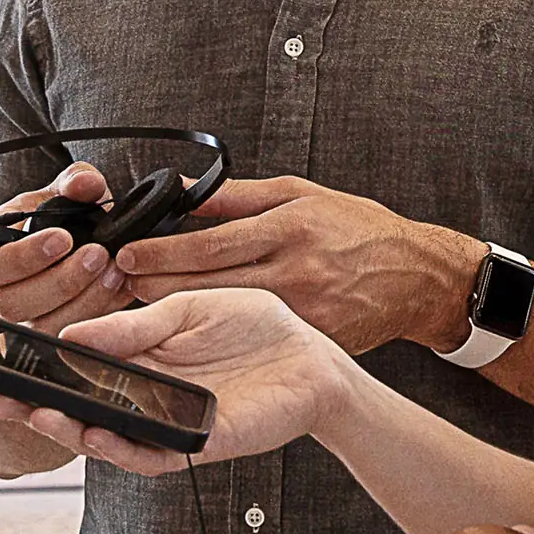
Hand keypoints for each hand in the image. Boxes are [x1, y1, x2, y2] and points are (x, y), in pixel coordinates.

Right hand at [0, 163, 135, 331]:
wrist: (79, 246)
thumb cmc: (61, 220)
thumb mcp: (65, 193)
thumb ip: (74, 182)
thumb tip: (85, 183)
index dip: (24, 256)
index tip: (63, 238)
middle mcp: (1, 294)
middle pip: (15, 303)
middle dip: (61, 280)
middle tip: (97, 254)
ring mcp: (25, 321)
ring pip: (44, 326)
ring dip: (84, 299)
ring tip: (115, 270)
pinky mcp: (53, 337)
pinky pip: (71, 338)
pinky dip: (100, 313)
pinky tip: (121, 289)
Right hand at [0, 288, 348, 475]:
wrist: (315, 358)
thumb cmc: (259, 327)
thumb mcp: (192, 306)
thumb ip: (137, 325)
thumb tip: (74, 335)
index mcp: (143, 353)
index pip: (81, 364)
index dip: (42, 366)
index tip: (0, 360)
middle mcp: (147, 392)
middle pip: (81, 404)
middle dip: (36, 405)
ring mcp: (167, 421)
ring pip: (107, 434)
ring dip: (70, 428)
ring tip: (38, 415)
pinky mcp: (194, 444)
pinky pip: (149, 453)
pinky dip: (120, 447)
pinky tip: (96, 436)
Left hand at [114, 176, 481, 354]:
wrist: (417, 276)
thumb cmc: (359, 229)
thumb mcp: (301, 194)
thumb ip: (240, 196)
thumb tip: (186, 192)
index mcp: (289, 229)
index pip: (211, 244)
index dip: (163, 252)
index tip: (128, 255)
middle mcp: (293, 271)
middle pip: (208, 285)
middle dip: (155, 287)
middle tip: (116, 285)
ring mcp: (302, 311)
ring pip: (224, 317)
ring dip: (178, 316)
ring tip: (139, 312)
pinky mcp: (310, 339)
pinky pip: (255, 341)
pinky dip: (219, 339)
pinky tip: (190, 338)